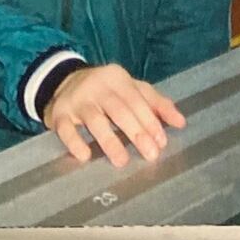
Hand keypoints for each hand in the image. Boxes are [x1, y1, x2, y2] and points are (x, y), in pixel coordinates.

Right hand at [43, 64, 184, 167]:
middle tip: (150, 154)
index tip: (161, 142)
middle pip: (119, 109)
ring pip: (94, 119)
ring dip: (109, 140)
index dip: (150, 120)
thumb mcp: (131, 89)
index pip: (137, 99)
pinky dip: (75, 142)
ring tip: (122, 161)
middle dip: (136, 132)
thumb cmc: (106, 90)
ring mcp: (77, 99)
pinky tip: (85, 156)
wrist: (63, 82)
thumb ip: (156, 103)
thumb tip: (180, 122)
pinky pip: (65, 128)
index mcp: (117, 78)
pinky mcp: (59, 113)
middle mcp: (97, 86)